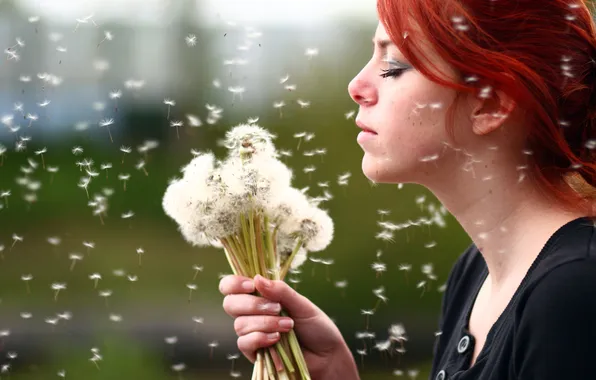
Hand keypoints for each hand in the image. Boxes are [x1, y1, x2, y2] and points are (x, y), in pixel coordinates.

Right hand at [219, 274, 358, 378]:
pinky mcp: (255, 352)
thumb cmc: (316, 327)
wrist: (326, 355)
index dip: (235, 284)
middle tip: (277, 308)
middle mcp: (252, 313)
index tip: (252, 285)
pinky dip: (260, 338)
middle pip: (230, 304)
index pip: (232, 286)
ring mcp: (252, 333)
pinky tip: (277, 338)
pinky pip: (244, 343)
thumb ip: (281, 291)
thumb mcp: (302, 304)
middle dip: (251, 304)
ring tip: (288, 326)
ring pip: (240, 324)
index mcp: (261, 296)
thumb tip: (257, 278)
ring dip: (265, 323)